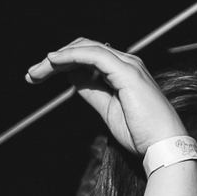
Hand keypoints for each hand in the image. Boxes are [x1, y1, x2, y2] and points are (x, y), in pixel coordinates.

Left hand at [26, 39, 187, 156]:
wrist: (163, 147)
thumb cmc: (142, 134)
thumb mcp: (107, 110)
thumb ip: (91, 92)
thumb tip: (73, 78)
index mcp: (123, 72)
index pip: (88, 57)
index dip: (62, 63)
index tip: (40, 76)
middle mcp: (127, 63)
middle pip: (84, 48)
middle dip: (55, 59)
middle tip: (32, 74)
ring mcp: (128, 65)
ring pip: (86, 49)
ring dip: (58, 58)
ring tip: (38, 71)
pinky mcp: (127, 72)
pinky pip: (94, 56)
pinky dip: (71, 56)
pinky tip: (53, 62)